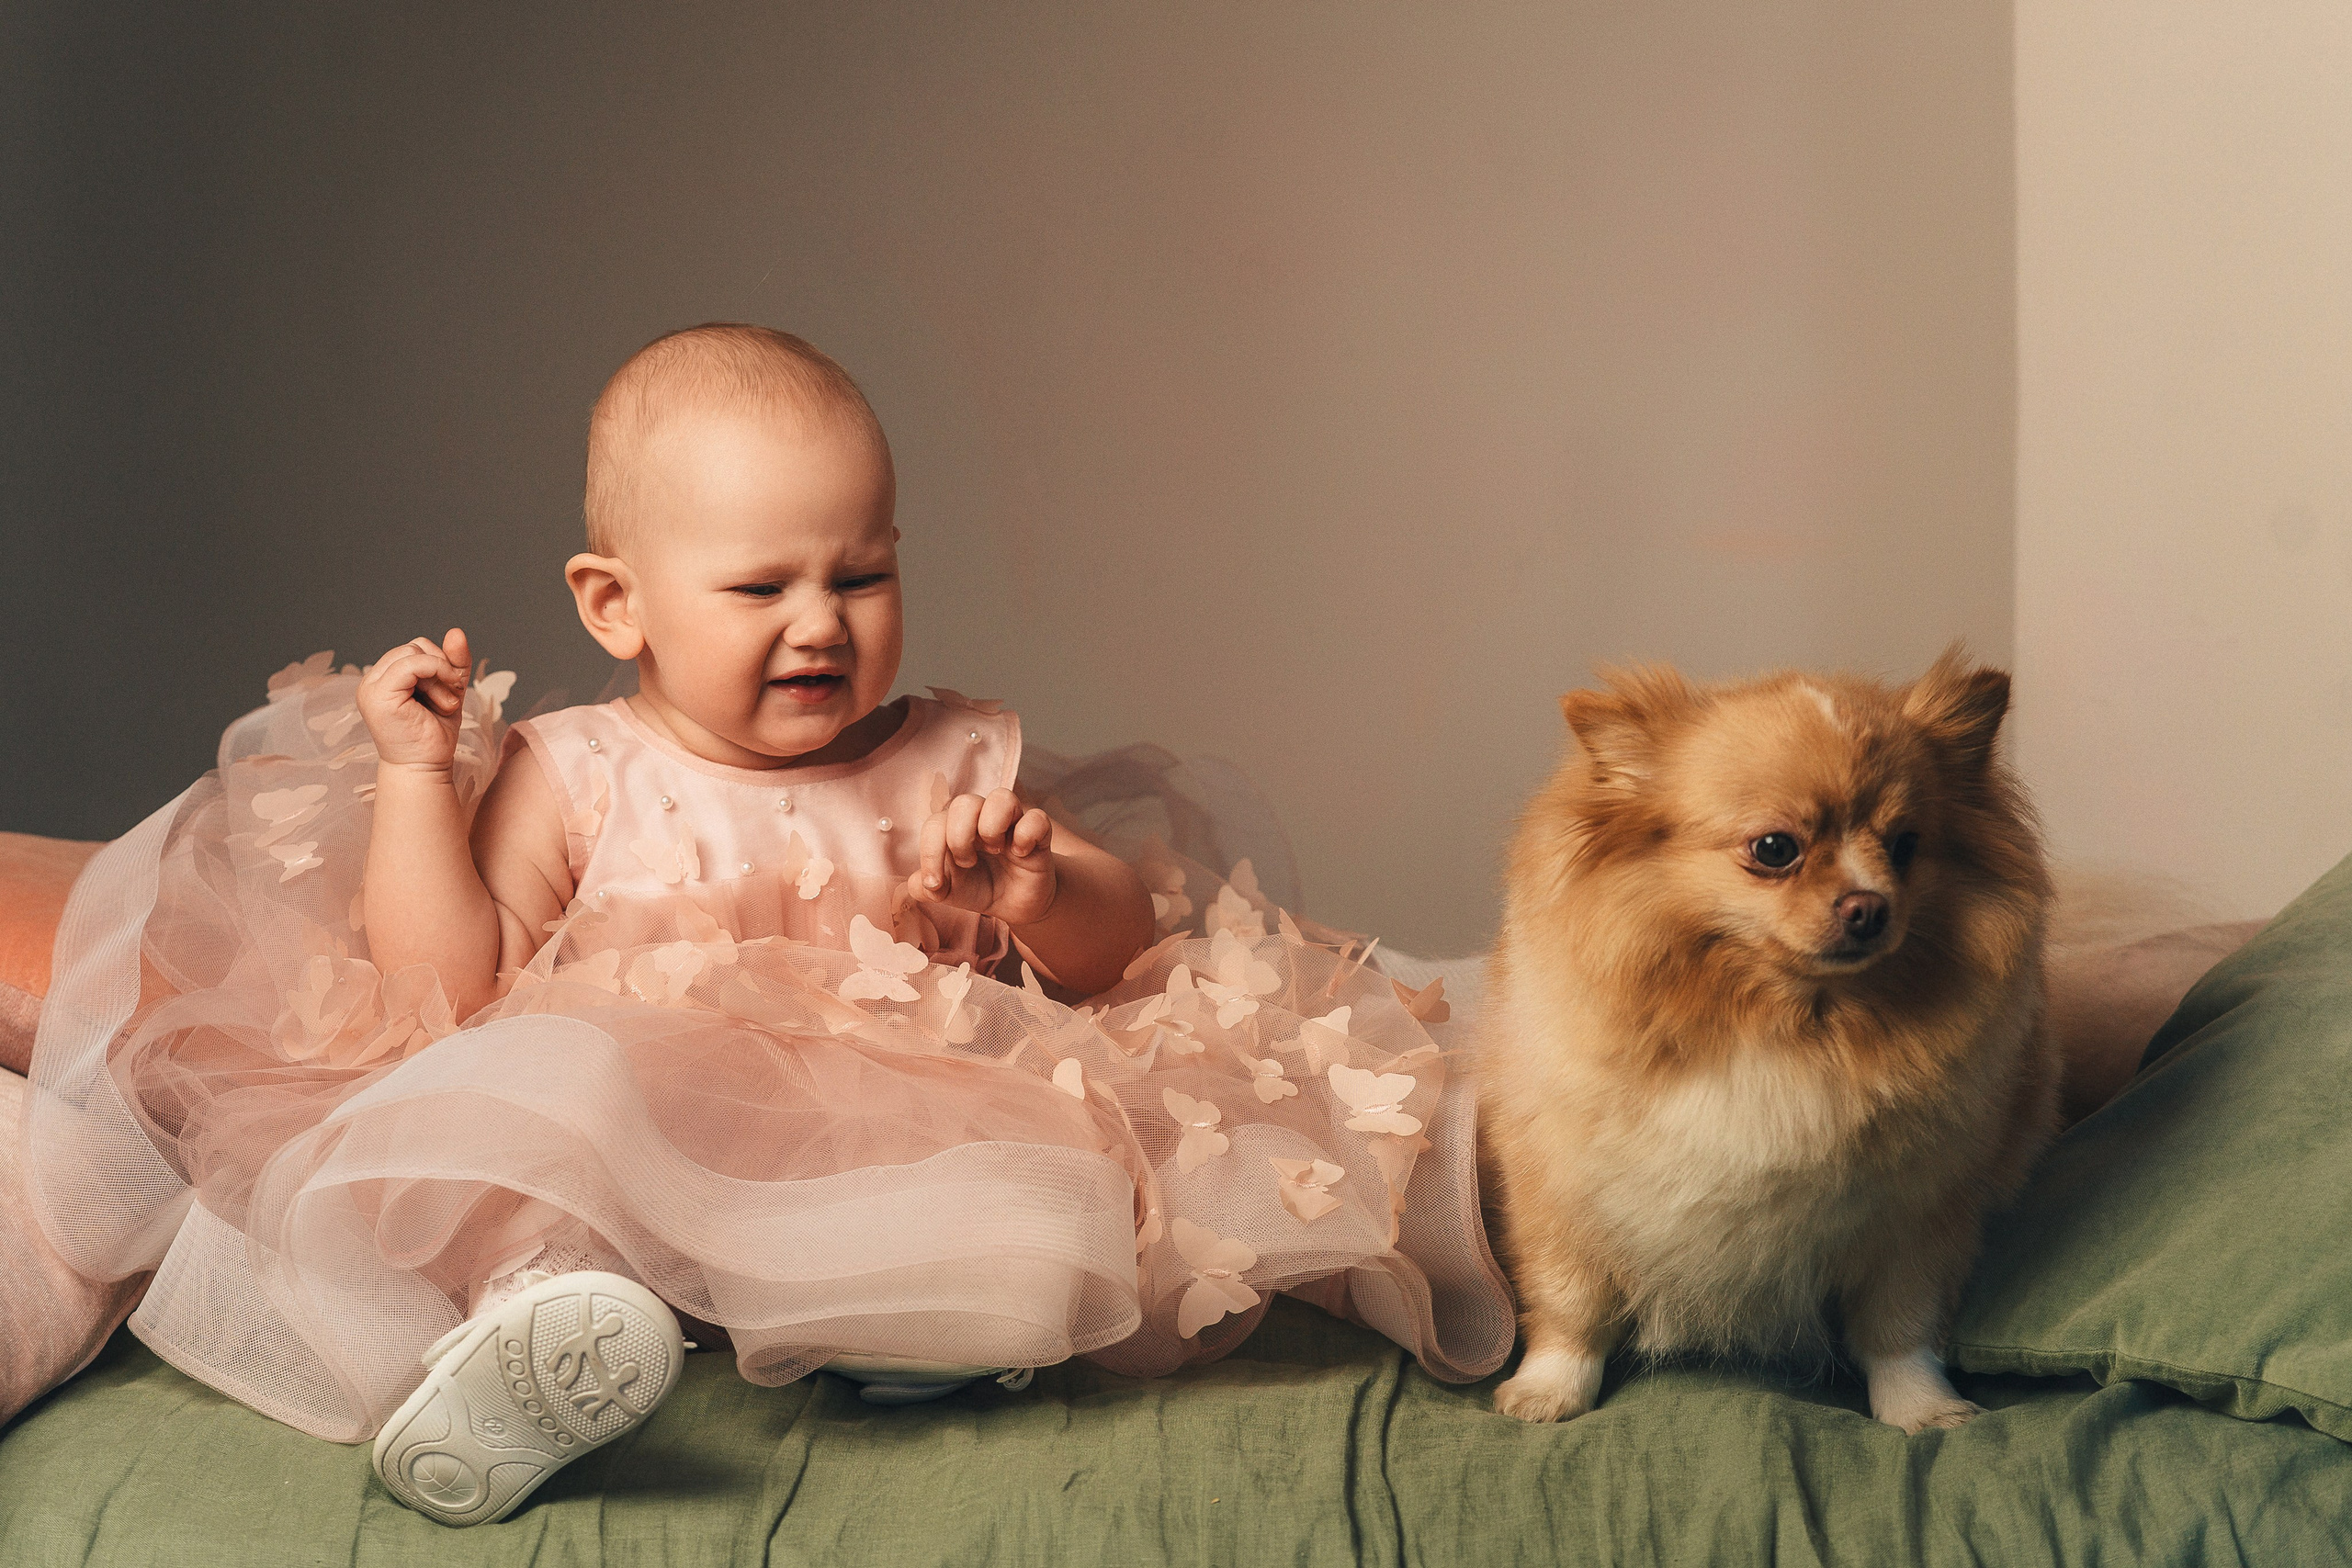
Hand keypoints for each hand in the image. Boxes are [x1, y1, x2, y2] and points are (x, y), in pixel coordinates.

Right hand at [356, 628, 472, 771]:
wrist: (425, 769)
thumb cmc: (435, 735)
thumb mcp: (449, 690)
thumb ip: (453, 662)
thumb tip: (456, 631)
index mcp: (385, 679)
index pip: (414, 649)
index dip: (440, 662)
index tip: (453, 691)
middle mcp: (373, 680)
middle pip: (415, 646)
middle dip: (441, 667)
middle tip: (450, 700)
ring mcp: (371, 687)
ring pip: (414, 652)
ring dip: (441, 676)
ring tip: (445, 705)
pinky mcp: (378, 695)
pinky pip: (411, 663)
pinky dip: (437, 673)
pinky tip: (446, 701)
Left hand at [906, 788, 1058, 925]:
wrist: (1016, 904)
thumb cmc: (981, 888)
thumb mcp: (949, 893)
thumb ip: (927, 888)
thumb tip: (918, 883)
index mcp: (955, 826)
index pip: (935, 823)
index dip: (930, 853)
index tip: (935, 884)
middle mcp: (982, 816)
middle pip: (964, 802)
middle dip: (959, 838)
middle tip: (967, 863)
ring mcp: (1012, 821)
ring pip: (1002, 797)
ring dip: (991, 828)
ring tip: (995, 851)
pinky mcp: (1039, 832)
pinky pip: (1036, 818)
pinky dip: (1025, 837)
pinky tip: (1021, 854)